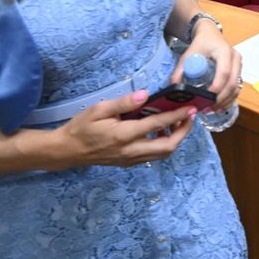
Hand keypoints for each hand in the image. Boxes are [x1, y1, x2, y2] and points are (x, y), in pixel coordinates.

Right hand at [52, 90, 194, 167]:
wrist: (68, 150)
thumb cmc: (81, 127)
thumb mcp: (99, 109)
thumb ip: (123, 103)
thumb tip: (145, 94)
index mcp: (124, 135)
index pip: (157, 124)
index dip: (177, 116)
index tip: (191, 108)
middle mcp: (131, 151)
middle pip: (167, 146)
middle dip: (183, 132)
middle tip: (189, 117)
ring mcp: (131, 160)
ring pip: (162, 154)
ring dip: (175, 139)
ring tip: (178, 122)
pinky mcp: (129, 163)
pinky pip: (153, 156)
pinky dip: (164, 145)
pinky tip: (161, 131)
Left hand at [187, 17, 242, 108]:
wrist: (210, 34)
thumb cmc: (201, 43)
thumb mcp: (189, 53)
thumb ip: (181, 70)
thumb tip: (174, 87)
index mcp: (224, 52)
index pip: (224, 72)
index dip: (216, 87)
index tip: (205, 98)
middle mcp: (235, 58)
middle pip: (232, 83)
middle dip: (220, 99)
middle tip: (207, 108)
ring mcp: (239, 65)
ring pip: (236, 88)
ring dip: (225, 101)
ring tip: (211, 110)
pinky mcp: (238, 72)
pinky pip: (236, 88)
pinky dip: (228, 99)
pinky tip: (219, 107)